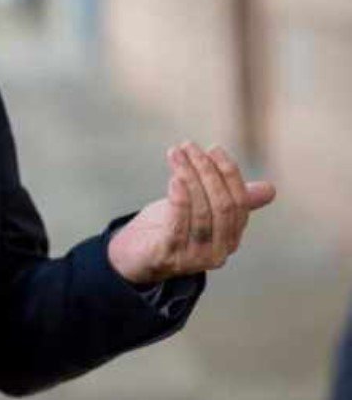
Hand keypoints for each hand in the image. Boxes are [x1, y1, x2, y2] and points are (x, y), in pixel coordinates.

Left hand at [108, 142, 275, 283]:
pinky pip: (179, 226)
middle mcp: (219, 251)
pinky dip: (180, 200)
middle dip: (207, 171)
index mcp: (231, 237)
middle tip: (189, 146)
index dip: (228, 173)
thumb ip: (230, 199)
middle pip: (222, 206)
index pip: (239, 202)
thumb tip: (271, 189)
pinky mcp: (170, 257)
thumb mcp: (200, 209)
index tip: (213, 148)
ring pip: (201, 212)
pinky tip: (174, 179)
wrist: (133, 256)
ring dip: (188, 177)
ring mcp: (196, 257)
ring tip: (176, 154)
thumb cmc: (168, 228)